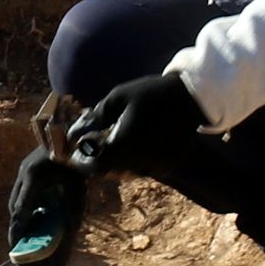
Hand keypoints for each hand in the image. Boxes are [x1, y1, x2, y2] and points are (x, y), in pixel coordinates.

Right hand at [5, 144, 87, 265]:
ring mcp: (23, 167)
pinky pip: (21, 188)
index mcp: (35, 178)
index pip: (22, 209)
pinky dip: (24, 201)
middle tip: (20, 238)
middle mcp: (24, 172)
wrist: (75, 135)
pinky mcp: (26, 165)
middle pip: (14, 205)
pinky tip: (35, 208)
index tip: (14, 242)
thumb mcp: (78, 186)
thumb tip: (69, 228)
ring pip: (15, 196)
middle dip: (17, 222)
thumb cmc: (77, 161)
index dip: (17, 227)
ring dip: (20, 211)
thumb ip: (73, 207)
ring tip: (27, 225)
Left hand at [78, 69, 206, 163]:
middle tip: (97, 142)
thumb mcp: (118, 99)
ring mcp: (157, 166)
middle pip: (110, 171)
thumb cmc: (150, 94)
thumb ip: (94, 119)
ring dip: (118, 160)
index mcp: (125, 145)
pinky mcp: (168, 165)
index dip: (84, 164)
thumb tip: (73, 134)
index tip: (77, 154)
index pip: (96, 168)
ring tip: (118, 138)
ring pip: (127, 171)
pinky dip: (136, 159)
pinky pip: (144, 168)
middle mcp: (141, 161)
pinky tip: (138, 141)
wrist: (191, 97)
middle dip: (100, 159)